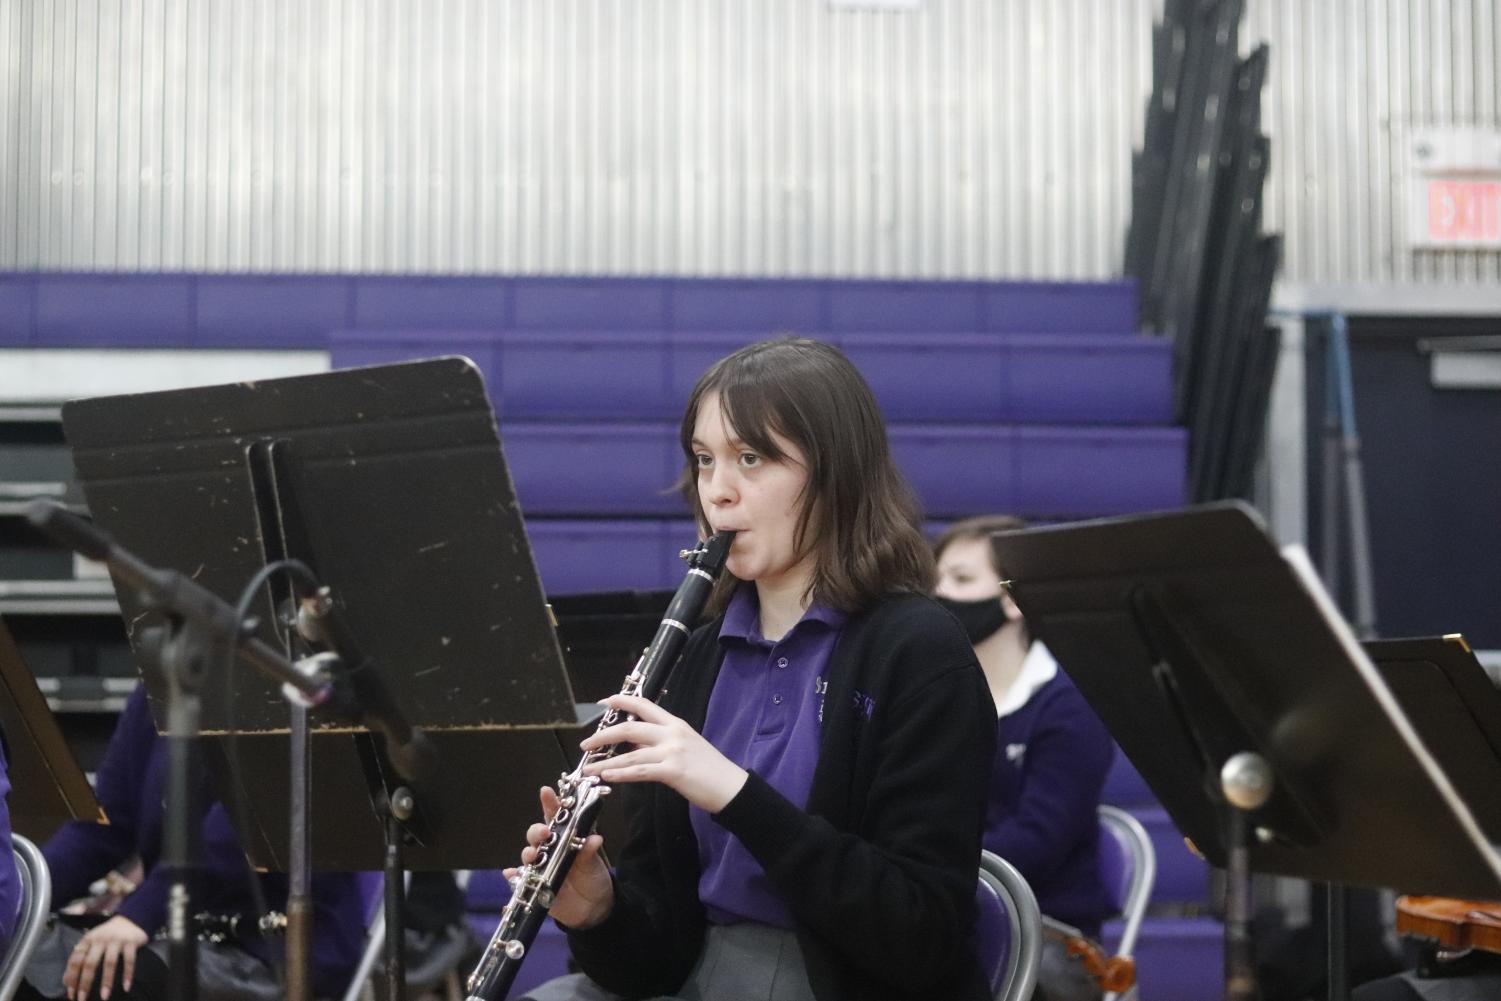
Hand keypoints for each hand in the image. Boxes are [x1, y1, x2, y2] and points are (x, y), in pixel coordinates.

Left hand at [64, 914, 147, 1000]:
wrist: (132, 918)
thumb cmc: (108, 934)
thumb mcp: (92, 940)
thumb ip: (81, 955)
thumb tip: (67, 979)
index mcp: (87, 940)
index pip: (75, 961)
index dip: (72, 978)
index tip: (71, 994)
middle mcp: (100, 940)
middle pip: (90, 964)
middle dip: (85, 983)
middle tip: (82, 999)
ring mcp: (116, 941)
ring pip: (109, 963)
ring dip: (106, 981)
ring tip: (104, 997)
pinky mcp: (131, 942)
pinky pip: (129, 961)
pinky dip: (128, 975)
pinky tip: (126, 987)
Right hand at [507, 786, 613, 928]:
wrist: (592, 908)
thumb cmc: (592, 878)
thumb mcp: (593, 864)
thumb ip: (589, 851)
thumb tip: (595, 838)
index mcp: (564, 838)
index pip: (555, 817)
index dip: (549, 803)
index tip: (546, 791)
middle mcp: (549, 850)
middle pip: (536, 835)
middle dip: (537, 831)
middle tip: (544, 832)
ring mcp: (540, 868)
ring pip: (528, 856)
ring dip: (527, 853)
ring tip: (531, 855)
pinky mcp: (534, 886)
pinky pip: (519, 881)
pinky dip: (513, 878)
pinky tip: (510, 874)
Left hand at [580, 694, 748, 813]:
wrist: (731, 786)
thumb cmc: (710, 768)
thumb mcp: (686, 746)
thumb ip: (661, 743)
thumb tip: (638, 746)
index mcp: (675, 723)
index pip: (644, 705)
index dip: (621, 701)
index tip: (604, 702)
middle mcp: (672, 733)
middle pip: (630, 727)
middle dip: (604, 735)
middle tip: (586, 743)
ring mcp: (673, 751)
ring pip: (630, 753)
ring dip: (605, 761)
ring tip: (588, 768)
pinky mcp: (673, 770)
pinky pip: (640, 771)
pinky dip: (620, 774)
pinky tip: (607, 776)